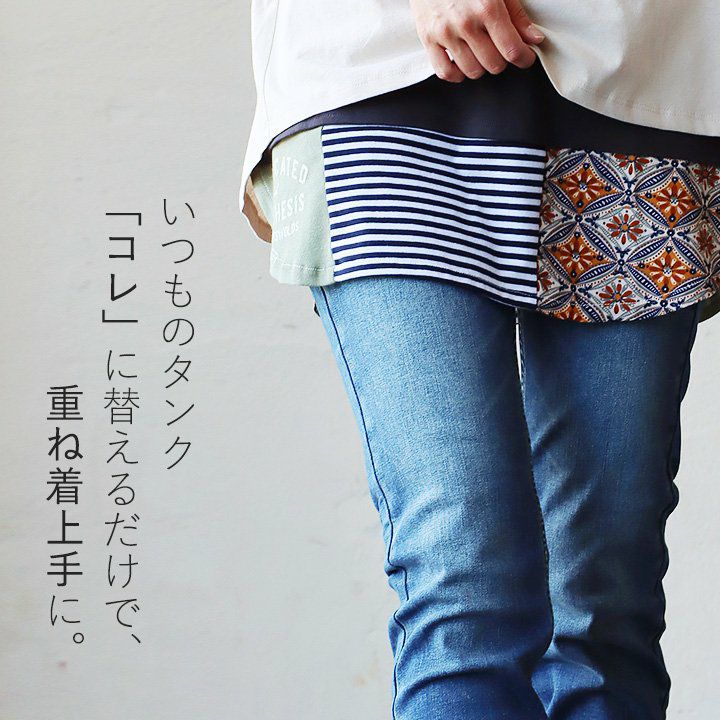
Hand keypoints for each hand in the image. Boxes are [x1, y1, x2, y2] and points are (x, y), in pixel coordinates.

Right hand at [409, 0, 544, 82]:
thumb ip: (516, 15)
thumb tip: (533, 39)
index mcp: (486, 7)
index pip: (511, 49)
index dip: (524, 58)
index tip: (525, 57)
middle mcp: (465, 22)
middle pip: (494, 64)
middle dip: (502, 59)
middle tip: (500, 48)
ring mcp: (445, 33)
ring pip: (472, 71)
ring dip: (481, 66)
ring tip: (480, 51)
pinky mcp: (428, 39)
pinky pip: (446, 72)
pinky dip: (457, 73)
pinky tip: (462, 61)